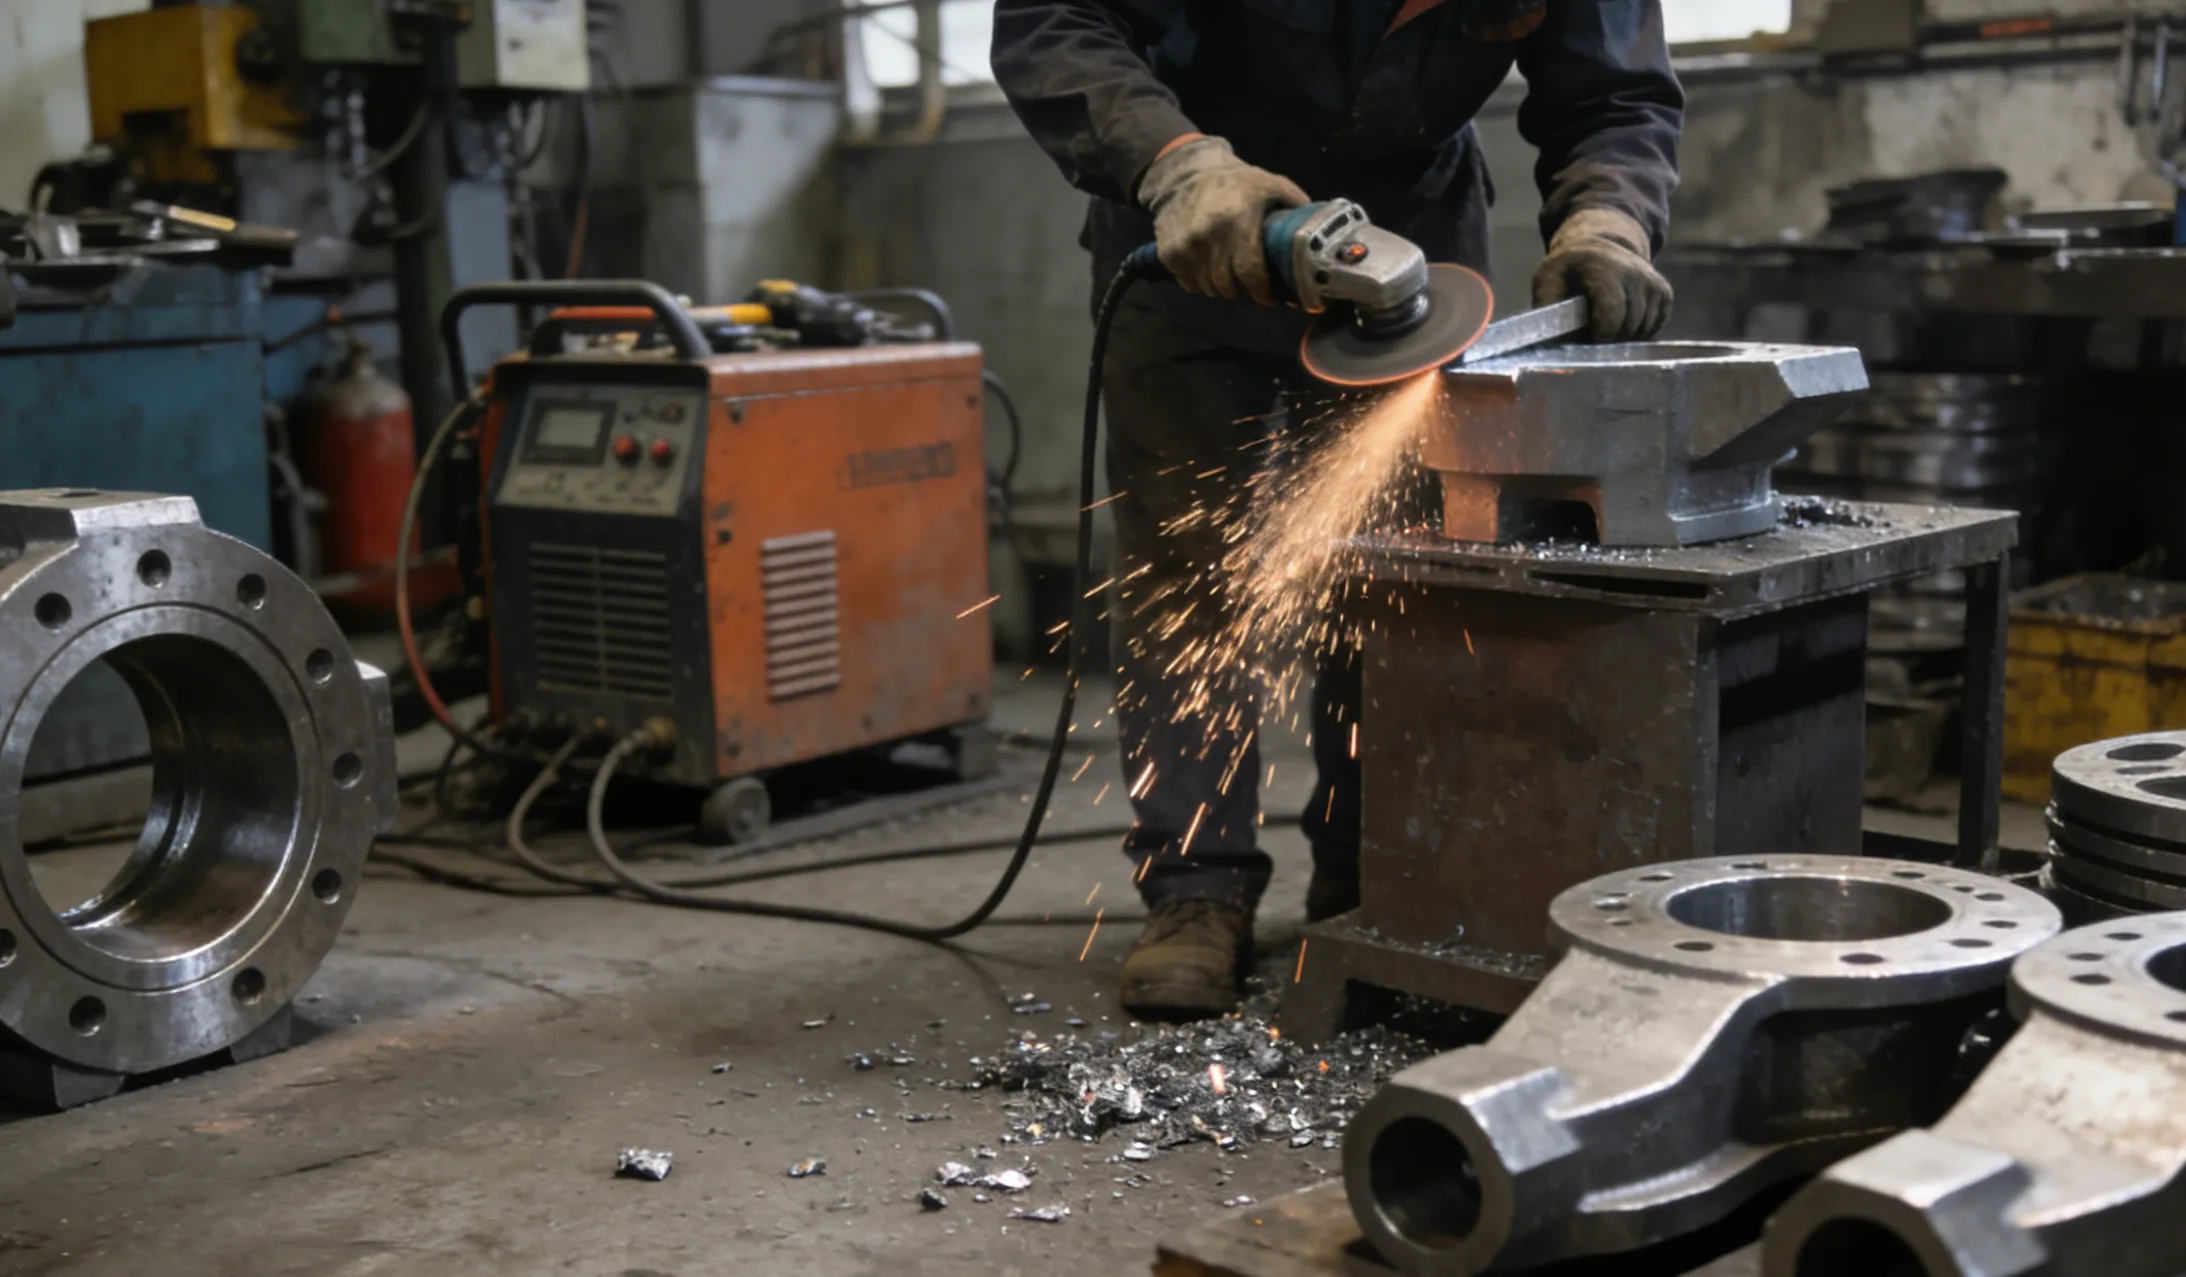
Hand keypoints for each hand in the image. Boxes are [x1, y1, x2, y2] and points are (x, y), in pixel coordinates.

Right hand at [1137, 137, 1310, 305]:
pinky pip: (1188, 284)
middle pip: (1228, 286)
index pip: (1249, 273)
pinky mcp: (1168, 253)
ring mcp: (1185, 247)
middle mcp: (1207, 237)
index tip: (1271, 297)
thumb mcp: (1271, 184)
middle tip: (1254, 288)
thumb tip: (1319, 235)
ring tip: (1233, 279)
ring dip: (1223, 289)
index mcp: (1237, 221)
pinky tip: (1211, 271)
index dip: (1262, 292)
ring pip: (1208, 288)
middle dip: (1244, 292)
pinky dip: (1201, 283)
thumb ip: (1297, 206)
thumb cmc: (1236, 182)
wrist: (1186, 172)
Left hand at [1532, 207, 1673, 340]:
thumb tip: (1543, 335)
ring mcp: (1653, 282)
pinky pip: (1653, 327)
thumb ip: (1546, 304)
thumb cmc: (1569, 268)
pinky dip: (1637, 331)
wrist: (1602, 245)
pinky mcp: (1664, 293)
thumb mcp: (1547, 278)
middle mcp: (1635, 272)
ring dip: (1622, 336)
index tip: (1589, 338)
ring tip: (1604, 323)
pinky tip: (1622, 318)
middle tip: (1592, 333)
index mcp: (1604, 268)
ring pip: (1642, 330)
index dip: (1600, 335)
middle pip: (1628, 327)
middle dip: (1609, 339)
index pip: (1612, 314)